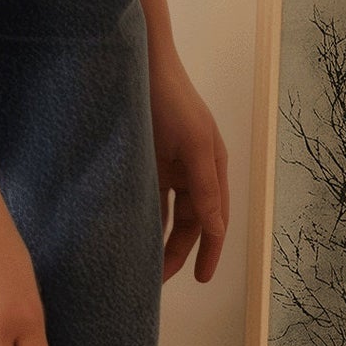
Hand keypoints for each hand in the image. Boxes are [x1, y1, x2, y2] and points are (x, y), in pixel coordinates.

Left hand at [150, 52, 228, 282]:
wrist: (140, 65)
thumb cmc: (171, 101)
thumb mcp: (194, 146)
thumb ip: (205, 189)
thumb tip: (216, 230)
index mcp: (213, 169)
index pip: (215, 221)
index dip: (209, 251)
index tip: (201, 280)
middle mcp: (193, 172)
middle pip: (190, 223)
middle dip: (178, 252)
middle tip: (157, 280)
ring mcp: (168, 167)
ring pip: (166, 214)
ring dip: (158, 239)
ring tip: (142, 266)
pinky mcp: (144, 162)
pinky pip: (145, 198)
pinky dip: (141, 218)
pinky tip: (129, 235)